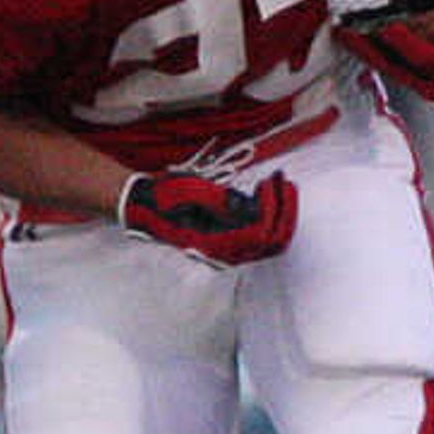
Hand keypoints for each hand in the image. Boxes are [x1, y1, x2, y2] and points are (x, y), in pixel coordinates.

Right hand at [116, 168, 297, 265]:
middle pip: (275, 241)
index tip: (268, 181)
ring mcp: (232, 250)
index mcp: (215, 245)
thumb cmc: (165, 198)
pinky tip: (269, 189)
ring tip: (281, 181)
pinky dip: (275, 213)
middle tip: (283, 179)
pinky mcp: (234, 241)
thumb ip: (221, 200)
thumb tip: (251, 205)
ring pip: (275, 240)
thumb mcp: (190, 193)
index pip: (259, 234)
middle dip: (286, 208)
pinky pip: (266, 235)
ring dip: (284, 210)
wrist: (147, 206)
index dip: (272, 207)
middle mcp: (227, 254)